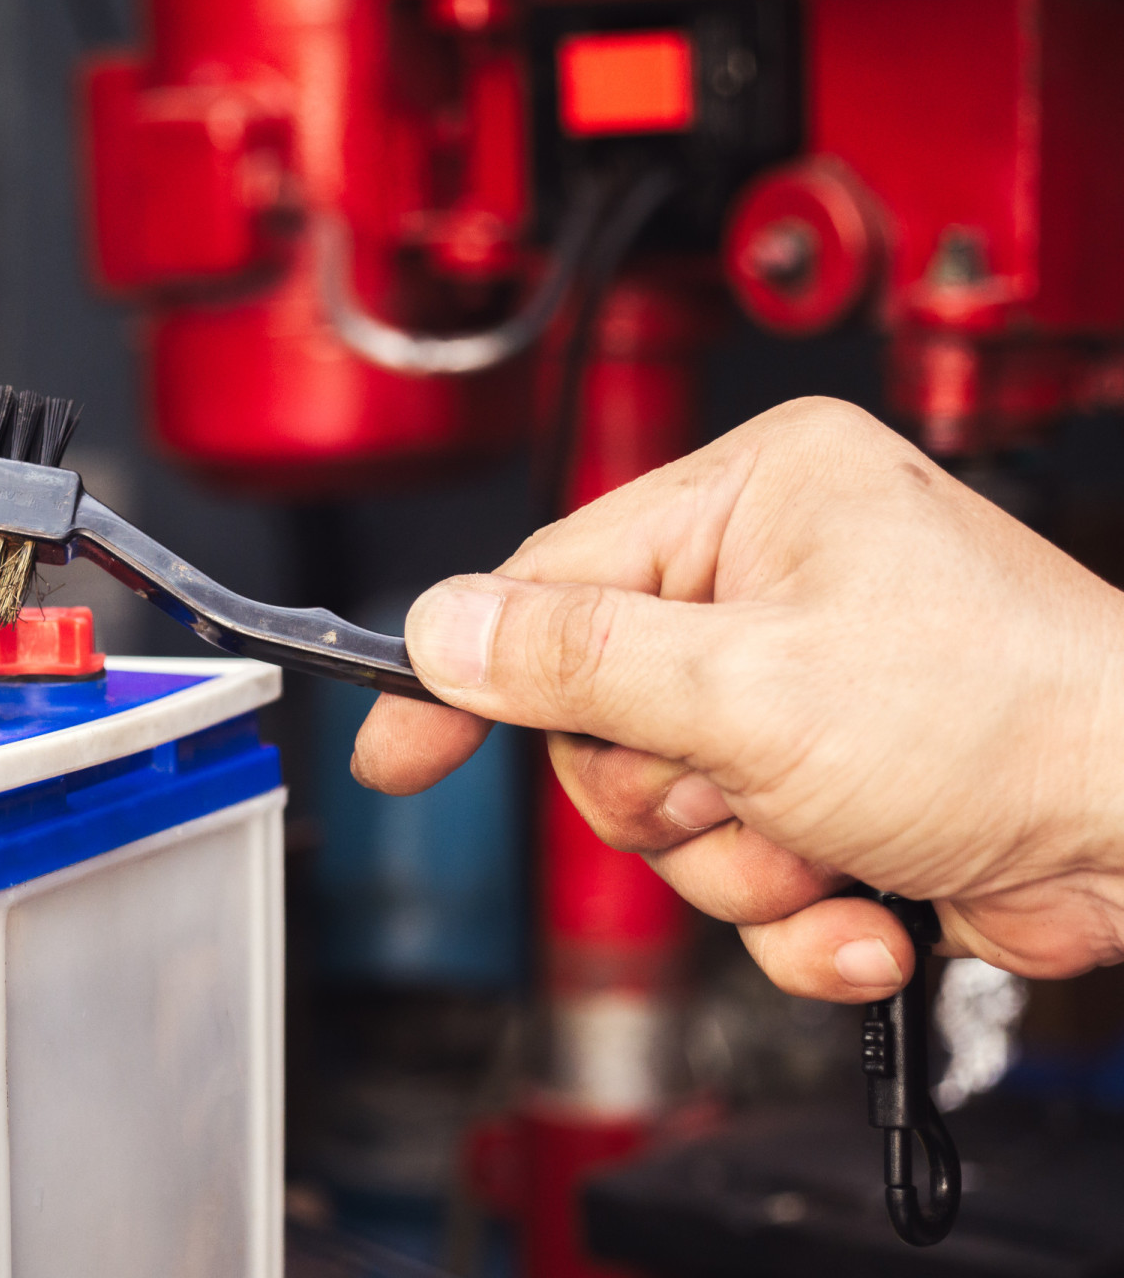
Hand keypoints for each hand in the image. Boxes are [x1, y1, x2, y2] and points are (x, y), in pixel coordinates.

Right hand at [353, 398, 1123, 1002]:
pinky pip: (741, 867)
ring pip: (665, 809)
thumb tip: (443, 629)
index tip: (399, 748)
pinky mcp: (834, 781)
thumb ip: (574, 661)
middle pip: (600, 714)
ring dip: (736, 864)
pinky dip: (796, 913)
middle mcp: (775, 579)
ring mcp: (805, 685)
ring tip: (826, 851)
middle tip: (732, 793)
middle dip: (662, 794)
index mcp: (756, 497)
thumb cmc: (1011, 717)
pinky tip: (868, 909)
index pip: (551, 580)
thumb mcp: (750, 685)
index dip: (470, 674)